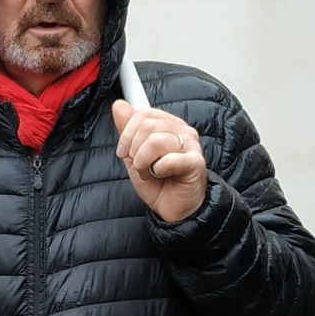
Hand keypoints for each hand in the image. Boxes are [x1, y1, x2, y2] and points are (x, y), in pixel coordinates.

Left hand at [111, 100, 205, 223]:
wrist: (174, 210)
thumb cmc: (158, 183)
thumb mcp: (134, 155)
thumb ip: (127, 130)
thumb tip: (119, 105)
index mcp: (168, 124)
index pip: (143, 114)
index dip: (127, 133)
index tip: (123, 152)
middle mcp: (182, 130)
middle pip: (147, 125)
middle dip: (134, 150)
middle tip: (139, 166)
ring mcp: (191, 145)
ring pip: (155, 140)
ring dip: (144, 161)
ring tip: (149, 172)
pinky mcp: (195, 162)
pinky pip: (169, 159)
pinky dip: (158, 169)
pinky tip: (162, 175)